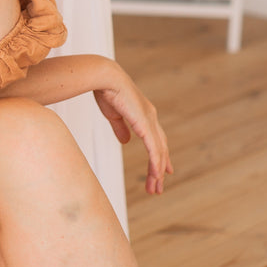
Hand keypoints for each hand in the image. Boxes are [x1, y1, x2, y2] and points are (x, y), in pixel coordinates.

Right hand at [93, 72, 173, 194]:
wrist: (104, 78)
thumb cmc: (106, 91)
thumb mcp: (114, 114)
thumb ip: (121, 128)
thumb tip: (126, 141)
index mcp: (144, 114)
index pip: (157, 138)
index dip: (160, 154)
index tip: (162, 169)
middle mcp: (151, 118)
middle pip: (161, 148)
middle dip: (161, 167)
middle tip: (159, 185)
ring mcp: (150, 121)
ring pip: (159, 152)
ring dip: (158, 171)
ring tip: (155, 188)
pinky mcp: (145, 125)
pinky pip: (154, 149)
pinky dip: (156, 163)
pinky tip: (157, 174)